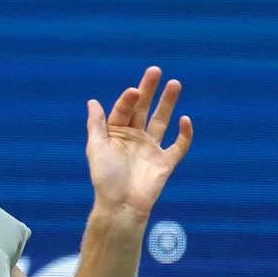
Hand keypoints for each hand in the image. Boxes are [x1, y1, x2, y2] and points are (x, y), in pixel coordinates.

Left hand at [85, 66, 192, 219]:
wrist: (121, 205)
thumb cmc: (105, 178)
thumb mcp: (96, 148)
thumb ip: (96, 124)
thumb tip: (92, 101)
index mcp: (116, 134)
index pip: (124, 109)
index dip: (128, 99)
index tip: (134, 91)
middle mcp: (134, 138)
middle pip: (144, 109)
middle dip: (150, 90)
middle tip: (155, 71)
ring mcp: (151, 149)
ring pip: (162, 120)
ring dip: (168, 103)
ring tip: (174, 83)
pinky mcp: (165, 162)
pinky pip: (179, 145)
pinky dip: (184, 134)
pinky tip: (185, 119)